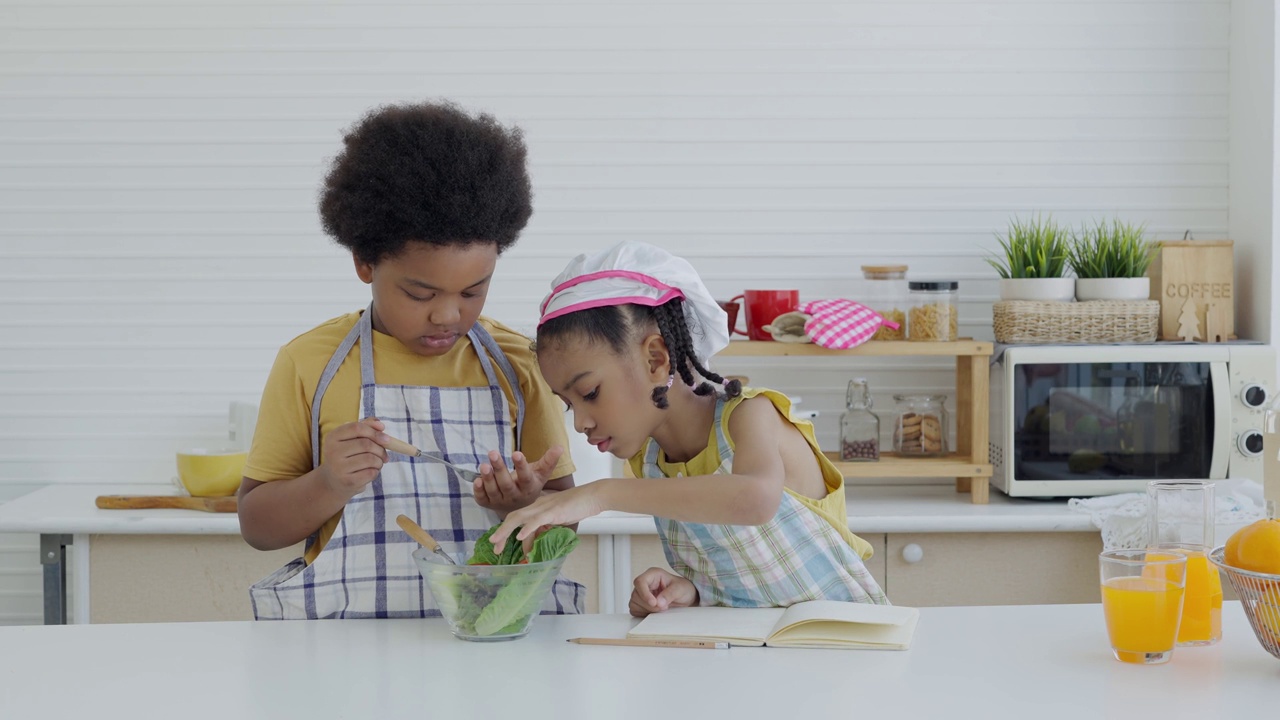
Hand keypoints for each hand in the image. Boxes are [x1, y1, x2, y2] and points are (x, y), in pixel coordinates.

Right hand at [317, 417, 386, 498]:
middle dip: (381, 449)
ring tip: (377, 463)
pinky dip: (376, 471)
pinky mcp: (348, 481)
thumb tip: (380, 426)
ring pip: (371, 459)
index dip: (374, 431)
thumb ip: (366, 426)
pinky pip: (371, 472)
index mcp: (332, 437)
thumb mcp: (351, 438)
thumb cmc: (347, 455)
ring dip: (380, 461)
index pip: (356, 428)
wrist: (334, 481)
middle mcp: (332, 452)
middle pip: (366, 444)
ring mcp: (339, 468)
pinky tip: (371, 471)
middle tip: (384, 454)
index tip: (386, 438)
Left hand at [473, 446, 563, 514]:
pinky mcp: (488, 503)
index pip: (525, 477)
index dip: (521, 466)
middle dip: (499, 469)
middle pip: (507, 484)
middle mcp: (515, 497)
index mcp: (528, 488)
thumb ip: (548, 461)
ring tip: (484, 465)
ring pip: (494, 491)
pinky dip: (478, 491)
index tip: (516, 453)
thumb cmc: (528, 483)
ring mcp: (501, 502)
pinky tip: (476, 480)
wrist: (519, 506)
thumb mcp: (539, 473)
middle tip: (493, 453)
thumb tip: (560, 446)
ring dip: (488, 478)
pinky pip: (482, 499)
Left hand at [488, 482, 605, 553]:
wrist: (592, 496)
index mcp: (536, 507)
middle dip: (501, 533)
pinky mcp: (554, 511)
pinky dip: (527, 529)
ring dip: (506, 531)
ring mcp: (544, 508)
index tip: (498, 545)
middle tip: (494, 548)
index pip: (516, 518)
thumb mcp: (555, 521)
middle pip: (513, 517)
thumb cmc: (576, 507)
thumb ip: (542, 530)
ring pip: (520, 518)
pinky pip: (537, 520)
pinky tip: (520, 537)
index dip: (505, 531)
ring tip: (497, 543)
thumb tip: (531, 546)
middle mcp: (537, 506)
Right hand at [629, 568, 697, 617]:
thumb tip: (658, 602)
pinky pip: (634, 610)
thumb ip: (670, 594)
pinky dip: (644, 614)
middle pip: (636, 595)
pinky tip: (655, 612)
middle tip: (663, 607)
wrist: (686, 597)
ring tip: (661, 609)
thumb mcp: (680, 589)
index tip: (654, 603)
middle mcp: (645, 583)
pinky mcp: (640, 604)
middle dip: (649, 605)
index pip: (640, 582)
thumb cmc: (683, 589)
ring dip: (647, 610)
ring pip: (634, 603)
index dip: (645, 593)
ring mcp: (641, 593)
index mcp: (653, 575)